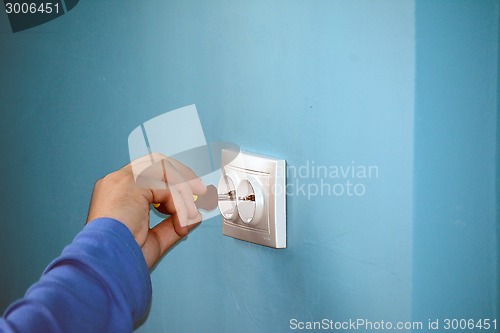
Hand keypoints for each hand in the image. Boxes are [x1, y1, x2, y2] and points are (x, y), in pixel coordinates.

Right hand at [86, 153, 206, 268]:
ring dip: (183, 191)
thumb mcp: (153, 240)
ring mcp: (122, 180)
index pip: (149, 171)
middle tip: (200, 191)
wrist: (107, 265)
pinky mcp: (131, 184)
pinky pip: (166, 187)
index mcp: (117, 192)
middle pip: (157, 161)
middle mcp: (117, 181)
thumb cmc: (120, 258)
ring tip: (190, 214)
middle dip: (183, 175)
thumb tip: (193, 218)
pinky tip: (179, 222)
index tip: (191, 195)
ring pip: (164, 169)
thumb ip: (172, 225)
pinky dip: (179, 204)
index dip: (174, 180)